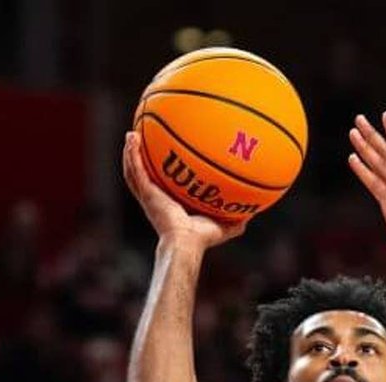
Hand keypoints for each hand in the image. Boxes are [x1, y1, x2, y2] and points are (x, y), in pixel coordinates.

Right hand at [121, 131, 245, 249]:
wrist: (187, 243)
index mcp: (170, 204)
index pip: (163, 185)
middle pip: (145, 175)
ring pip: (134, 171)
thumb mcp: (225, 226)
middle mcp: (156, 199)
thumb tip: (254, 213)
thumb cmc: (202, 239)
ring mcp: (149, 196)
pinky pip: (136, 170)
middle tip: (141, 141)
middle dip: (141, 159)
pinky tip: (132, 138)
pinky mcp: (146, 193)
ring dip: (131, 153)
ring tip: (131, 135)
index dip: (160, 172)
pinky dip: (132, 154)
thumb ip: (237, 219)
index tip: (162, 157)